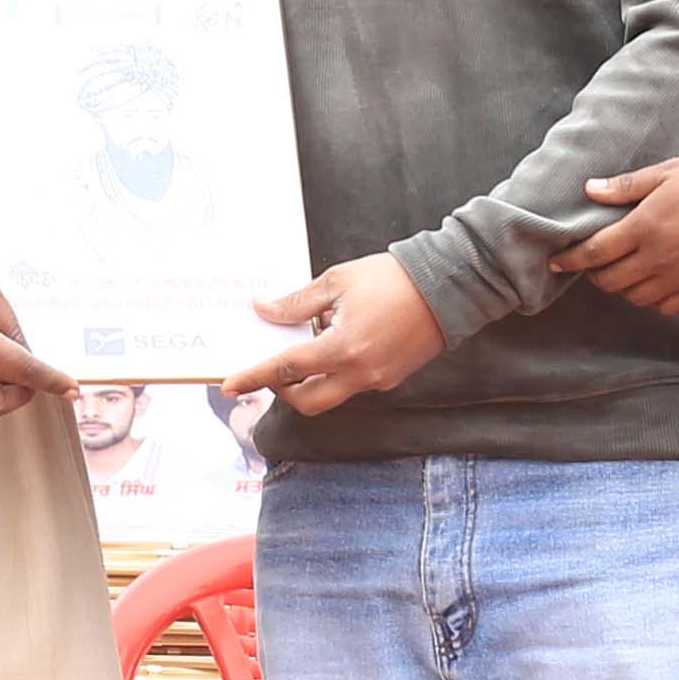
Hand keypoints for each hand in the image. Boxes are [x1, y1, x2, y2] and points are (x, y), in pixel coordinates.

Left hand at [221, 255, 448, 419]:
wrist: (449, 286)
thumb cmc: (393, 278)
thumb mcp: (337, 282)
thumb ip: (297, 303)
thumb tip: (264, 310)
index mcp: (343, 348)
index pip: (286, 370)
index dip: (254, 376)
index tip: (229, 384)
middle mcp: (359, 374)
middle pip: (306, 401)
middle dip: (282, 390)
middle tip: (272, 366)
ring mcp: (378, 381)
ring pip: (330, 395)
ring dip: (311, 380)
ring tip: (311, 343)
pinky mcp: (391, 379)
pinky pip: (352, 385)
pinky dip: (336, 371)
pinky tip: (338, 342)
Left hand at [560, 157, 678, 312]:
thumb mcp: (670, 171)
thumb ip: (627, 185)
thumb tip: (590, 189)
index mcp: (645, 227)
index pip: (594, 252)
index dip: (570, 260)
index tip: (556, 263)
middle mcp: (658, 259)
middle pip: (610, 280)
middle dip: (593, 274)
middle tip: (593, 263)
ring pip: (634, 297)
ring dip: (621, 287)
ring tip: (623, 271)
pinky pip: (664, 306)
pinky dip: (650, 299)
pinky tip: (652, 283)